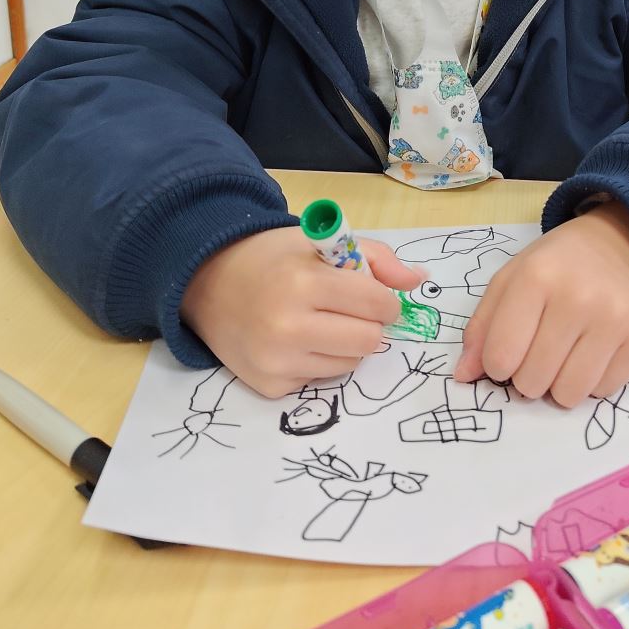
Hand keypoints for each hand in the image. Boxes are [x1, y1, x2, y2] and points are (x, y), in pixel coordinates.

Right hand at [181, 228, 425, 397]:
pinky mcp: (269, 386)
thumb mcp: (322, 242)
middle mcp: (289, 326)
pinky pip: (319, 380)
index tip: (374, 295)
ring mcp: (277, 361)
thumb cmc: (274, 258)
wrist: (209, 282)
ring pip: (349, 365)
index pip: (377, 304)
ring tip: (321, 322)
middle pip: (369, 340)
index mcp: (306, 282)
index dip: (385, 300)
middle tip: (350, 311)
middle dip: (369, 324)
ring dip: (347, 345)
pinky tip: (297, 341)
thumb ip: (376, 258)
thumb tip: (419, 281)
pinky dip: (319, 362)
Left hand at [453, 203, 628, 407]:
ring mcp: (615, 318)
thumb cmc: (554, 266)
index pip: (501, 356)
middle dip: (527, 376)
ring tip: (563, 355)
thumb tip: (463, 376)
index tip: (506, 353)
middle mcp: (578, 296)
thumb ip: (482, 327)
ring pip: (569, 394)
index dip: (496, 365)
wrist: (616, 245)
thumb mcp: (509, 280)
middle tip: (538, 351)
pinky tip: (592, 351)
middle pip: (533, 381)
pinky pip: (603, 391)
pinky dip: (591, 381)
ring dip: (558, 385)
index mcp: (536, 277)